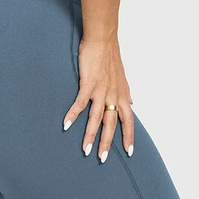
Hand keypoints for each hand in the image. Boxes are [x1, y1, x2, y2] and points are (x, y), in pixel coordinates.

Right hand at [63, 38, 133, 161]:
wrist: (103, 39)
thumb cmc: (110, 57)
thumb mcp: (123, 77)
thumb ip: (126, 93)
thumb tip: (132, 103)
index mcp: (122, 95)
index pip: (128, 121)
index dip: (129, 137)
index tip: (129, 152)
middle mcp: (114, 95)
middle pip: (111, 124)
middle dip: (107, 143)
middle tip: (101, 159)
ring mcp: (101, 91)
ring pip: (97, 118)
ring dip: (90, 135)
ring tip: (85, 150)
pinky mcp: (89, 84)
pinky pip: (81, 103)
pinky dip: (73, 115)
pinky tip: (66, 125)